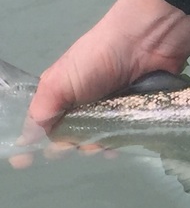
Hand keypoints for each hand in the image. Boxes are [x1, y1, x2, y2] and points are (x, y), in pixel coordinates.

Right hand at [26, 0, 189, 133]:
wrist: (146, 44)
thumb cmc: (97, 59)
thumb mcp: (59, 81)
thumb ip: (43, 108)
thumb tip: (31, 137)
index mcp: (63, 93)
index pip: (45, 124)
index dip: (36, 142)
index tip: (25, 162)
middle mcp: (86, 103)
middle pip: (73, 138)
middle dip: (69, 147)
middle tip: (75, 147)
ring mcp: (113, 110)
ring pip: (100, 141)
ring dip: (97, 147)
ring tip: (99, 146)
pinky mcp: (138, 113)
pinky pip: (126, 137)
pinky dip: (120, 144)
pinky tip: (119, 148)